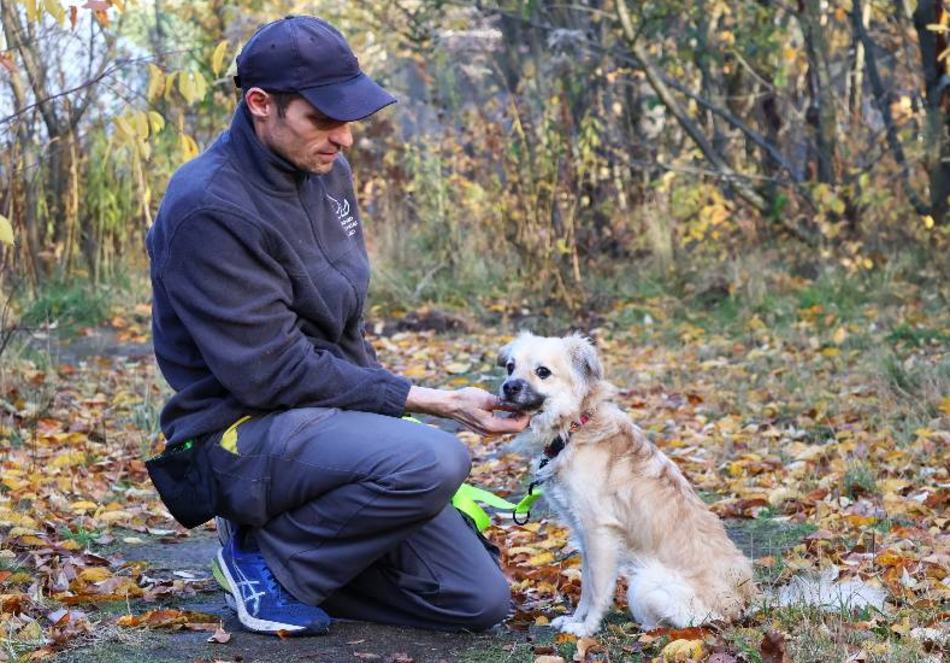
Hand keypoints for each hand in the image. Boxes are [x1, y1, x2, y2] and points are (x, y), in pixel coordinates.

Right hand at [406, 386, 530, 436]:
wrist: (449, 404)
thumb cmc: (465, 399)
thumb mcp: (487, 399)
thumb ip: (504, 403)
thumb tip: (519, 404)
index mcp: (492, 426)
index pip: (517, 427)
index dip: (526, 417)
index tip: (530, 405)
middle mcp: (491, 433)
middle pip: (515, 428)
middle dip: (523, 417)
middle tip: (528, 403)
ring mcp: (488, 432)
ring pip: (509, 427)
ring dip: (516, 417)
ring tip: (520, 404)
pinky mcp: (485, 428)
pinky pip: (502, 425)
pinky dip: (508, 418)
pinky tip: (510, 407)